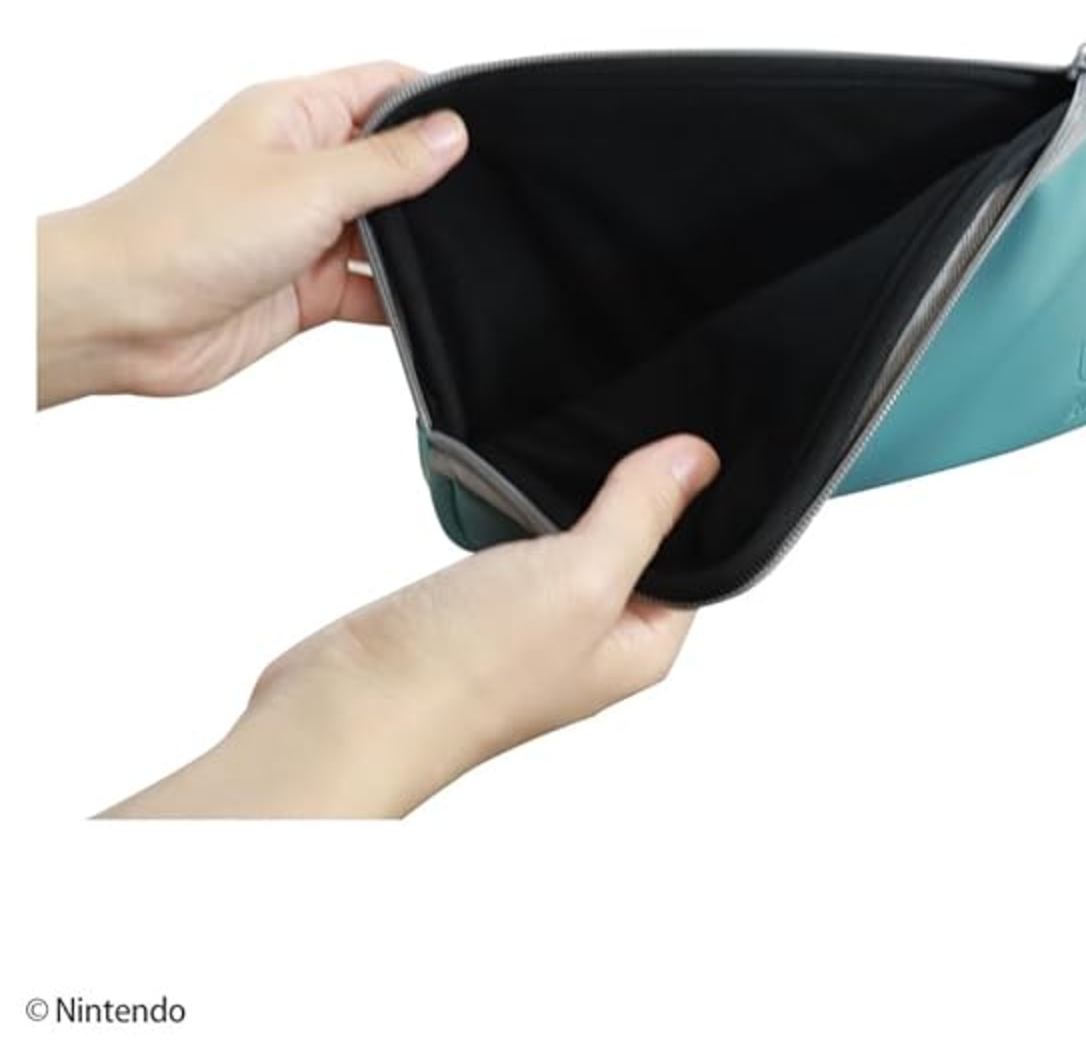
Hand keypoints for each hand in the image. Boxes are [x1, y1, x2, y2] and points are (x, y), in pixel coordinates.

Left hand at [37, 62, 466, 405]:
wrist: (124, 317)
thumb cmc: (187, 232)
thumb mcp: (309, 184)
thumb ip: (387, 162)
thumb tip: (451, 132)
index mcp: (296, 116)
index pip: (384, 88)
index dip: (436, 102)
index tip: (489, 127)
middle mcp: (304, 168)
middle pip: (393, 163)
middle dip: (436, 183)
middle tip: (490, 201)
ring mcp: (305, 230)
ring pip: (387, 231)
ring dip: (417, 247)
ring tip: (464, 256)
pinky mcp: (306, 286)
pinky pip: (370, 288)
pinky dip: (397, 299)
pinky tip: (425, 306)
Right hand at [101, 435, 720, 817]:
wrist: (347, 704)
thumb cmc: (466, 672)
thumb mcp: (581, 578)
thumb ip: (640, 516)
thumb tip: (696, 461)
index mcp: (641, 645)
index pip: (700, 558)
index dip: (697, 499)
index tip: (694, 436)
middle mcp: (595, 636)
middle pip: (642, 543)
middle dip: (640, 486)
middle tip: (639, 419)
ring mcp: (538, 618)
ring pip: (581, 535)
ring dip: (581, 492)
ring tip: (584, 434)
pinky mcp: (485, 599)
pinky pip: (527, 538)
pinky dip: (531, 504)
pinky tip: (526, 471)